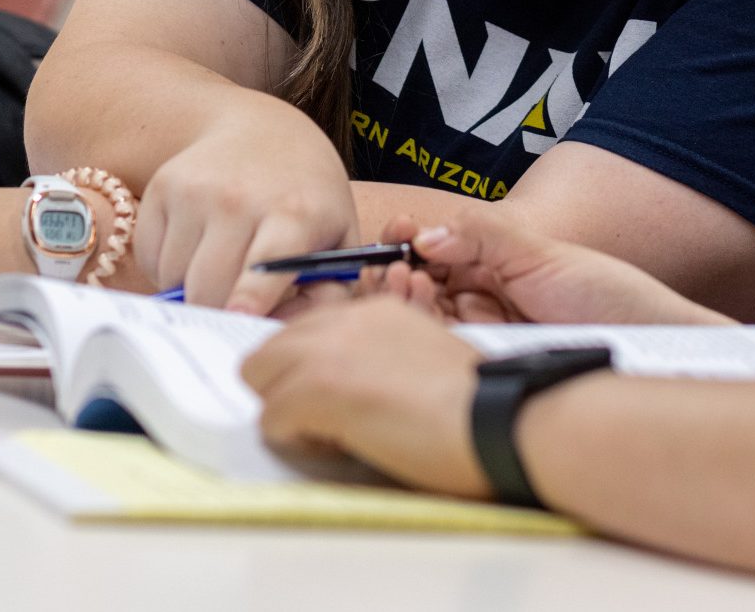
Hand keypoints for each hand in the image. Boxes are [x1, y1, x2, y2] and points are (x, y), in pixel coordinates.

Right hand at [135, 109, 358, 314]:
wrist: (263, 132)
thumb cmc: (306, 199)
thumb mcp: (337, 239)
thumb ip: (325, 297)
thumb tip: (275, 332)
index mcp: (295, 214)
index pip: (265, 262)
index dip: (249, 297)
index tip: (239, 315)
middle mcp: (240, 198)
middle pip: (208, 287)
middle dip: (218, 311)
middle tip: (235, 304)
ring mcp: (196, 190)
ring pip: (173, 277)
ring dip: (190, 287)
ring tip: (221, 263)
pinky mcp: (163, 185)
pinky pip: (149, 257)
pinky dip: (166, 266)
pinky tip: (196, 244)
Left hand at [242, 297, 487, 497]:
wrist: (497, 419)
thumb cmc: (477, 404)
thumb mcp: (422, 357)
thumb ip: (378, 357)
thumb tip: (346, 388)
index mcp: (374, 308)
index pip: (303, 329)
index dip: (307, 368)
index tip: (326, 397)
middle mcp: (346, 318)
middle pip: (269, 348)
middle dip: (284, 386)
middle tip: (320, 420)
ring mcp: (329, 349)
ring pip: (257, 375)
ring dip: (284, 409)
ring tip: (328, 433)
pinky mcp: (319, 387)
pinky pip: (270, 418)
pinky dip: (295, 440)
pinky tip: (338, 446)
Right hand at [371, 208, 733, 325]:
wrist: (648, 342)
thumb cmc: (605, 292)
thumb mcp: (538, 251)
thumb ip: (481, 233)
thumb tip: (426, 234)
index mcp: (489, 263)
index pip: (431, 251)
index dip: (406, 243)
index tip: (394, 235)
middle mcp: (479, 298)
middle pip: (418, 287)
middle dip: (398, 275)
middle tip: (397, 269)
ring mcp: (480, 334)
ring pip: (423, 321)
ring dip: (404, 302)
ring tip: (409, 285)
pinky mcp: (485, 368)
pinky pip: (442, 353)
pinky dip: (423, 334)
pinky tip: (422, 319)